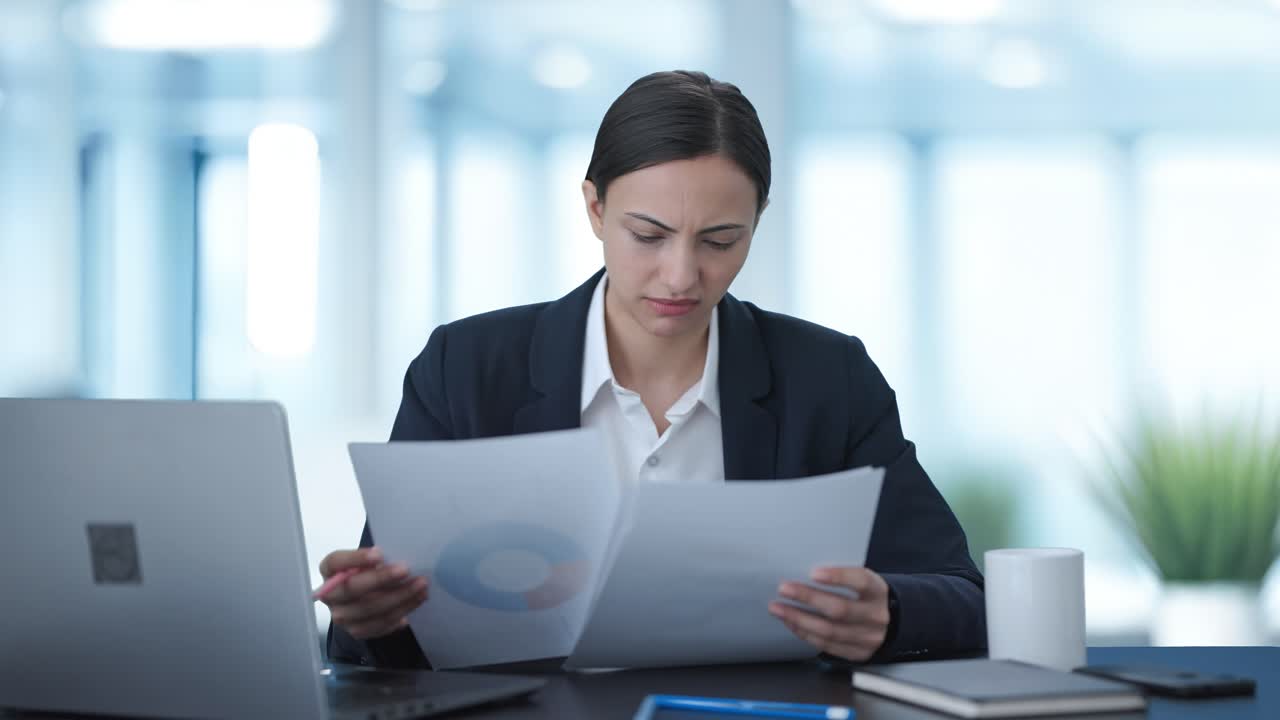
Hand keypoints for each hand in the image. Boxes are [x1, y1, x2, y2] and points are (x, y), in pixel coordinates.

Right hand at [318, 546, 429, 639]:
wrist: (360, 596)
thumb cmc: (365, 571)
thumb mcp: (366, 560)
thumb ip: (375, 558)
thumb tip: (397, 558)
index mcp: (328, 570)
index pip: (336, 562)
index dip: (356, 558)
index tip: (379, 553)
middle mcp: (330, 595)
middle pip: (353, 588)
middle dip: (382, 579)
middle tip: (406, 570)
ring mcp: (341, 616)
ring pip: (370, 609)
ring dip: (399, 598)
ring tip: (421, 587)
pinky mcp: (356, 631)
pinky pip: (379, 625)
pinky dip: (399, 614)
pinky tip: (413, 604)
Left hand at [769, 566, 891, 661]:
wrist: (889, 622)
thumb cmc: (866, 596)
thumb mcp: (862, 582)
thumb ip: (841, 578)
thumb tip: (804, 571)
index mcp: (878, 591)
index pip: (861, 581)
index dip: (838, 577)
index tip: (813, 572)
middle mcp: (876, 616)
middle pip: (840, 609)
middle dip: (808, 598)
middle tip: (784, 589)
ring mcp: (868, 638)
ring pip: (829, 631)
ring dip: (799, 619)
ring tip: (779, 608)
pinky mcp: (858, 653)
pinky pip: (827, 646)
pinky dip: (805, 633)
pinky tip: (791, 622)